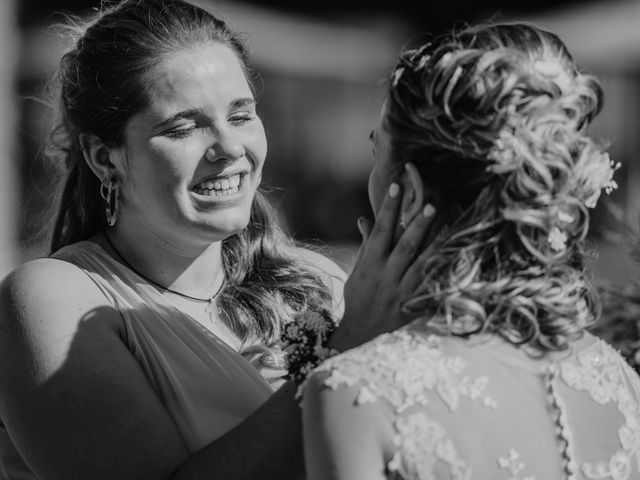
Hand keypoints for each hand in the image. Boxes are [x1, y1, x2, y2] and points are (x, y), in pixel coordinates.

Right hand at [329, 183, 435, 351]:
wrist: (360, 332)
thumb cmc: (358, 297)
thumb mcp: (357, 270)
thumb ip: (365, 245)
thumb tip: (364, 219)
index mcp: (370, 264)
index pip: (380, 230)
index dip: (389, 208)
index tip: (397, 187)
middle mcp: (386, 277)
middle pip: (405, 247)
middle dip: (418, 226)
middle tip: (432, 205)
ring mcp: (401, 293)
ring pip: (422, 266)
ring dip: (437, 247)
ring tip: (451, 229)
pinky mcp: (413, 307)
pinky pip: (431, 289)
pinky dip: (442, 275)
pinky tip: (455, 261)